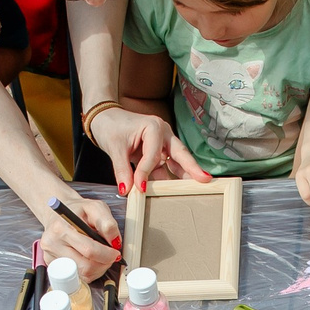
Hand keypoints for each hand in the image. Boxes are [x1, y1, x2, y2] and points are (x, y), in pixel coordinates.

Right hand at [41, 195, 122, 280]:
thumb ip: (107, 222)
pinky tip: (89, 260)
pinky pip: (76, 276)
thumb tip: (114, 241)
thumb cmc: (77, 211)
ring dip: (97, 269)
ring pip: (82, 274)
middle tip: (110, 256)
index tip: (115, 253)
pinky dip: (89, 271)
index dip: (107, 255)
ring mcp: (50, 256)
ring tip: (100, 257)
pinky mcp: (52, 264)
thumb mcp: (95, 207)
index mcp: (61, 227)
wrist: (59, 213)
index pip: (88, 250)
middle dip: (104, 263)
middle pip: (85, 266)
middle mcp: (52, 243)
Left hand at [90, 106, 206, 192]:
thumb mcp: (114, 148)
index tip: (140, 188)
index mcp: (153, 127)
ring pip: (177, 161)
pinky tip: (173, 191)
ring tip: (197, 189)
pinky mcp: (159, 152)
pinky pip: (166, 167)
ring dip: (184, 175)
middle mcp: (163, 133)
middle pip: (180, 154)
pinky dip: (168, 179)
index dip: (146, 172)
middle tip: (205, 180)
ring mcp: (163, 143)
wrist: (104, 118)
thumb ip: (122, 170)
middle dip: (192, 168)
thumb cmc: (110, 126)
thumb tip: (127, 190)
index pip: (153, 155)